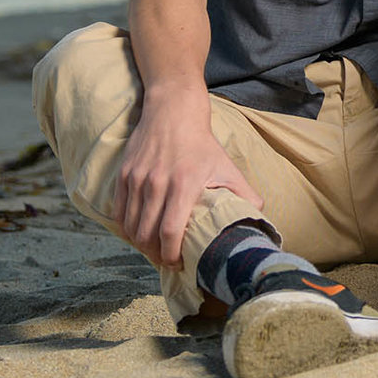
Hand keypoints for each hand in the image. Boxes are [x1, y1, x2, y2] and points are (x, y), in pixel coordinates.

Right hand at [112, 93, 264, 267]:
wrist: (174, 113)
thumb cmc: (203, 145)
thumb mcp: (228, 167)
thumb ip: (244, 194)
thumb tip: (258, 217)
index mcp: (184, 184)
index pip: (170, 232)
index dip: (171, 255)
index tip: (178, 264)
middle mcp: (157, 183)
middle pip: (147, 234)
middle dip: (155, 255)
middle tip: (166, 262)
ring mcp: (138, 179)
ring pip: (131, 226)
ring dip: (140, 245)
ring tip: (153, 250)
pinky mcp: (124, 175)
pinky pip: (119, 213)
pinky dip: (126, 229)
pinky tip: (137, 234)